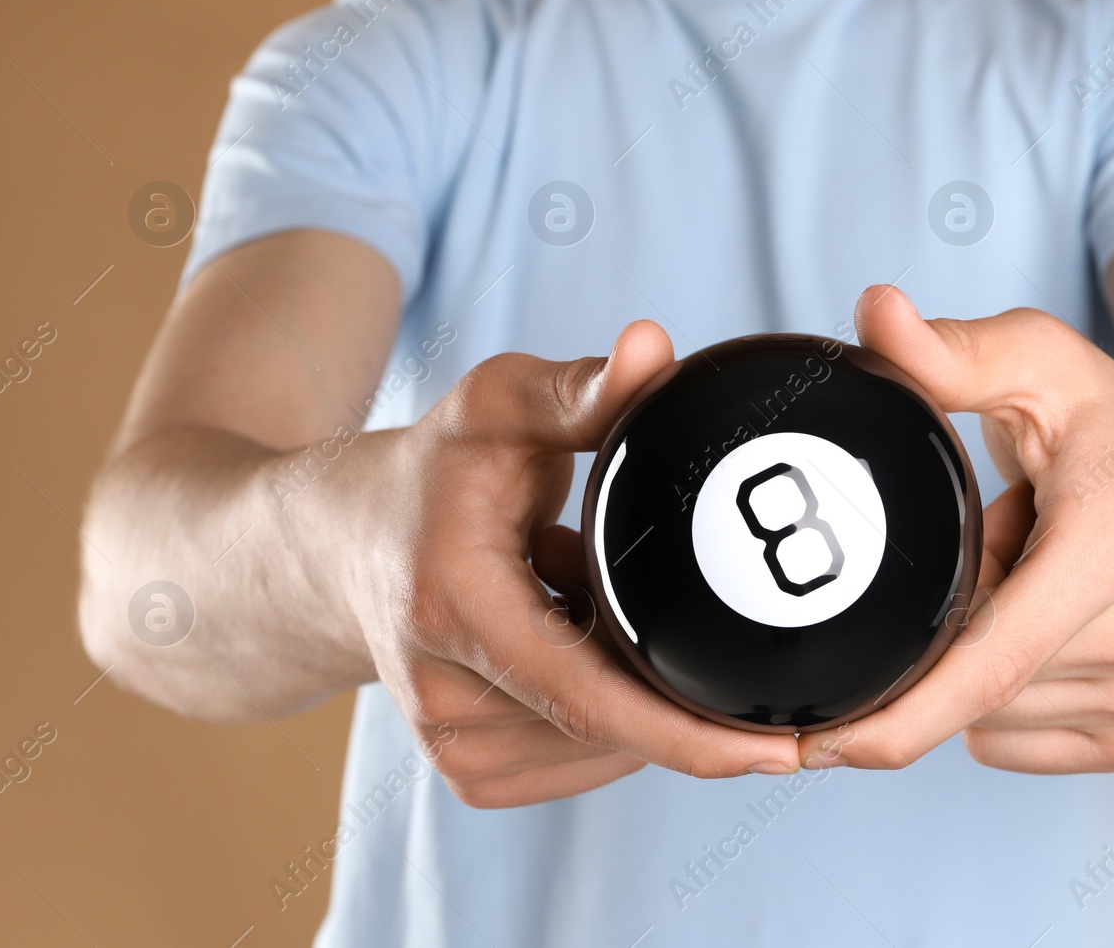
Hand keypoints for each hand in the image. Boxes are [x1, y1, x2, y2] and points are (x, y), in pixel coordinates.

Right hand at [354, 320, 801, 807]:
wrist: (336, 547)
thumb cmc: (429, 469)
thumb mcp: (497, 407)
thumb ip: (579, 389)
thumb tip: (654, 346)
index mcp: (454, 608)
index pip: (586, 696)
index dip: (685, 732)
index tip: (777, 748)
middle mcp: (441, 696)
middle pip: (608, 730)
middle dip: (686, 704)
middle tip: (739, 647)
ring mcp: (448, 745)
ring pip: (598, 753)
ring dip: (642, 700)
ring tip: (616, 610)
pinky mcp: (462, 768)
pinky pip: (575, 763)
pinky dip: (610, 717)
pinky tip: (593, 647)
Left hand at [797, 287, 1113, 773]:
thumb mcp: (1043, 363)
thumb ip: (953, 349)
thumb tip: (873, 311)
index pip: (985, 664)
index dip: (893, 714)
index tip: (811, 740)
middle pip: (975, 688)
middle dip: (941, 632)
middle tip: (989, 548)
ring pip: (991, 720)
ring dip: (975, 659)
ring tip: (1027, 578)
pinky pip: (1018, 743)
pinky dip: (1003, 696)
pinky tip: (1043, 625)